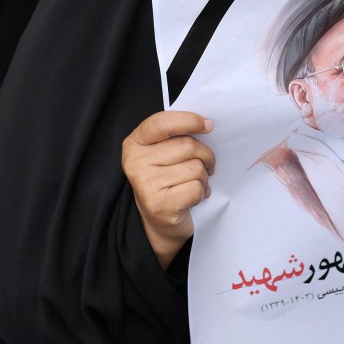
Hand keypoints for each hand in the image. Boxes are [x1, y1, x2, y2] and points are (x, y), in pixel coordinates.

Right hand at [122, 111, 215, 269]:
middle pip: (187, 145)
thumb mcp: (166, 154)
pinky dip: (200, 194)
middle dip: (205, 156)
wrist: (161, 222)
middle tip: (205, 166)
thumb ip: (177, 136)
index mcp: (135, 144)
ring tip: (193, 185)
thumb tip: (206, 124)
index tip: (208, 125)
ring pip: (195, 167)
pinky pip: (196, 188)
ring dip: (202, 178)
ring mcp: (145, 184)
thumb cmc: (169, 181)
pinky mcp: (159, 204)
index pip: (161, 123)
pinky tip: (191, 198)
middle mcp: (135, 162)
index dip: (188, 120)